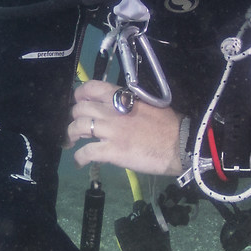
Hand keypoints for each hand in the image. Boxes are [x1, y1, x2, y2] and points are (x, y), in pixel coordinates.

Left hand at [66, 80, 183, 175]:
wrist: (180, 144)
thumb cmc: (169, 125)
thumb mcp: (148, 105)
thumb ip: (129, 104)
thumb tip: (120, 109)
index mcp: (122, 97)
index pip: (92, 87)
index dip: (80, 94)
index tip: (79, 102)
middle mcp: (112, 111)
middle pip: (80, 108)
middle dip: (74, 117)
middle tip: (77, 126)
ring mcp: (110, 131)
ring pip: (77, 127)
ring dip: (70, 135)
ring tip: (71, 142)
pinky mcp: (112, 151)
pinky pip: (86, 152)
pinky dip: (79, 158)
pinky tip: (79, 162)